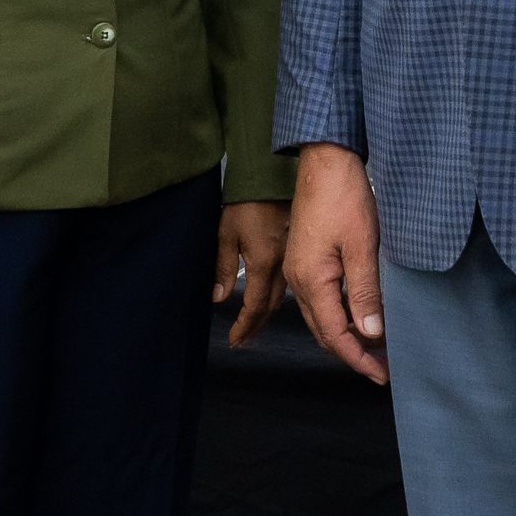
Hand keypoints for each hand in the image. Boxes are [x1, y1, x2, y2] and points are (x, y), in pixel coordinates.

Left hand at [213, 199, 291, 345]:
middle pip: (271, 306)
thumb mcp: (226, 233)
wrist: (272, 175)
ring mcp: (292, 257)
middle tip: (244, 338)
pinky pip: (290, 281)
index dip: (244, 326)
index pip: (254, 306)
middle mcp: (282, 265)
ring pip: (283, 295)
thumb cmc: (247, 200)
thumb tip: (218, 297)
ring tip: (256, 324)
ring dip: (268, 313)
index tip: (235, 340)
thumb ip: (223, 267)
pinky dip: (280, 296)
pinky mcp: (297, 248)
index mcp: (263, 262)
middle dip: (257, 325)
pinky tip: (274, 297)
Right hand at [285, 143, 386, 383]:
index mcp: (310, 281)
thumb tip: (371, 334)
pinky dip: (340, 314)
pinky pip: (320, 299)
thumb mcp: (362, 247)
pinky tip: (360, 313)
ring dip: (346, 335)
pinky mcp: (304, 259)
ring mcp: (298, 269)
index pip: (334, 336)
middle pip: (324, 332)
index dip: (358, 359)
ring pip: (321, 317)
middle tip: (383, 366)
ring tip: (377, 346)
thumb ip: (365, 293)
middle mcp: (298, 280)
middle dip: (352, 353)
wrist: (325, 161)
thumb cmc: (344, 198)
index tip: (381, 375)